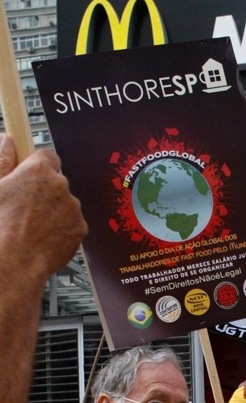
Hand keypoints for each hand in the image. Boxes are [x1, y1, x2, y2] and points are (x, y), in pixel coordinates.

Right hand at [0, 136, 86, 282]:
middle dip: (45, 192)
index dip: (38, 168)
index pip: (47, 156)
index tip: (30, 176)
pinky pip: (73, 224)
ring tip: (33, 227)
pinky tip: (44, 237)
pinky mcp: (81, 228)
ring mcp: (73, 208)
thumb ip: (3, 160)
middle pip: (57, 182)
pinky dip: (63, 229)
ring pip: (65, 204)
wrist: (15, 261)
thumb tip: (7, 141)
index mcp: (39, 169)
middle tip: (26, 208)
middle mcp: (60, 185)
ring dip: (54, 211)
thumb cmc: (1, 226)